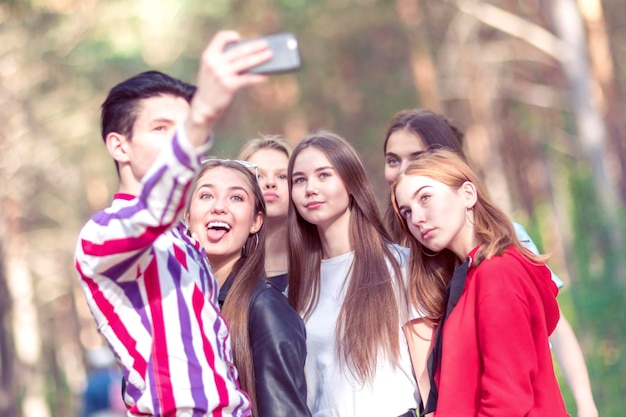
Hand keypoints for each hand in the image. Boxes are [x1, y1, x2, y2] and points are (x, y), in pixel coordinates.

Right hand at [186, 30, 271, 145]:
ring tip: (270, 55)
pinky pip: (247, 78)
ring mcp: (222, 74)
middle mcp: (214, 63)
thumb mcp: (211, 69)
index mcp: (209, 55)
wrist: (204, 106)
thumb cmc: (212, 85)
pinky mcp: (229, 85)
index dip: (230, 36)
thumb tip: (249, 54)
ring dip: (260, 58)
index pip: (220, 38)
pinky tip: (265, 77)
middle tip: (266, 44)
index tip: (240, 38)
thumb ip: (223, 59)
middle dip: (254, 46)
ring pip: (245, 62)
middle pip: (239, 50)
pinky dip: (257, 77)